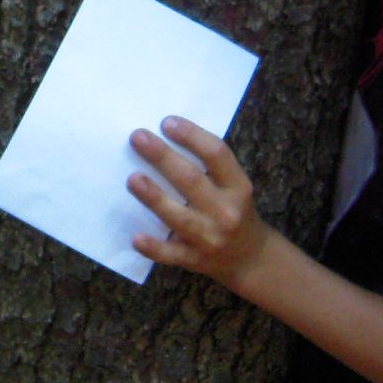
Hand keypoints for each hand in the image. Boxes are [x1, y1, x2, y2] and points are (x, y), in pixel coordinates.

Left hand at [127, 118, 269, 289]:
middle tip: (138, 137)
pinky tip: (136, 237)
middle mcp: (226, 212)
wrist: (249, 258)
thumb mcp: (235, 186)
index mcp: (238, 187)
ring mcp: (210, 238)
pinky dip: (154, 247)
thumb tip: (166, 139)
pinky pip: (171, 254)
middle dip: (163, 157)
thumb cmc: (235, 211)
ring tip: (133, 179)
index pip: (216, 154)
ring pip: (179, 217)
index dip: (192, 136)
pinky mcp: (194, 260)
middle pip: (192, 181)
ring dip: (155, 197)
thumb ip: (210, 168)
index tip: (167, 122)